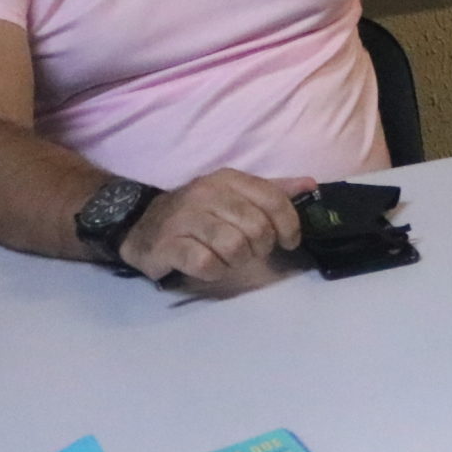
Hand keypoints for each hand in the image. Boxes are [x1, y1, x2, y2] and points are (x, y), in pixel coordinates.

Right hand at [117, 170, 312, 283]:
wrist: (140, 224)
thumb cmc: (197, 213)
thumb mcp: (234, 195)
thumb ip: (273, 191)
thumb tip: (310, 185)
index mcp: (228, 179)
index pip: (273, 199)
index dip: (289, 224)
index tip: (289, 241)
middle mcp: (206, 194)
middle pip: (256, 227)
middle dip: (261, 247)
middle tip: (250, 252)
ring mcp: (185, 218)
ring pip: (233, 246)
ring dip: (237, 260)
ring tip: (228, 258)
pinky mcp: (168, 245)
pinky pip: (206, 263)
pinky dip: (214, 271)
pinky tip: (209, 266)